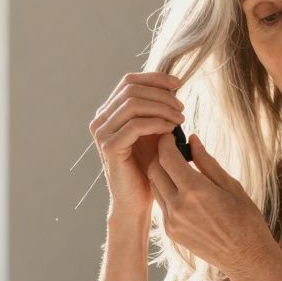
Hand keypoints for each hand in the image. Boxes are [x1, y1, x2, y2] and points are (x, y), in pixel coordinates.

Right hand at [88, 72, 186, 217]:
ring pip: (133, 104)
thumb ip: (154, 109)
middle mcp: (100, 120)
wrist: (135, 202)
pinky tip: (171, 129)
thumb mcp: (151, 132)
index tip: (178, 83)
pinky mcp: (110, 147)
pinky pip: (136, 125)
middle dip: (161, 94)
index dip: (155, 78)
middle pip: (131, 89)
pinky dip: (157, 123)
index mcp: (108, 112)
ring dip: (162, 108)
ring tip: (180, 119)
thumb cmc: (146, 168)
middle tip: (181, 107)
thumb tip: (172, 85)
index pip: (129, 81)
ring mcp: (102, 133)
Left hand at [145, 132, 275, 277]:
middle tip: (171, 147)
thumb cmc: (247, 221)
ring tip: (176, 166)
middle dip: (160, 155)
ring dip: (161, 173)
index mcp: (195, 191)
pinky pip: (161, 204)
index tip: (170, 134)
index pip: (167, 157)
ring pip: (155, 187)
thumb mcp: (231, 186)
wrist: (247, 260)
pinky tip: (181, 188)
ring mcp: (172, 222)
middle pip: (155, 170)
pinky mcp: (171, 233)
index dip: (166, 141)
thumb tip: (192, 140)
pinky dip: (166, 191)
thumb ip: (207, 162)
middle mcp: (178, 207)